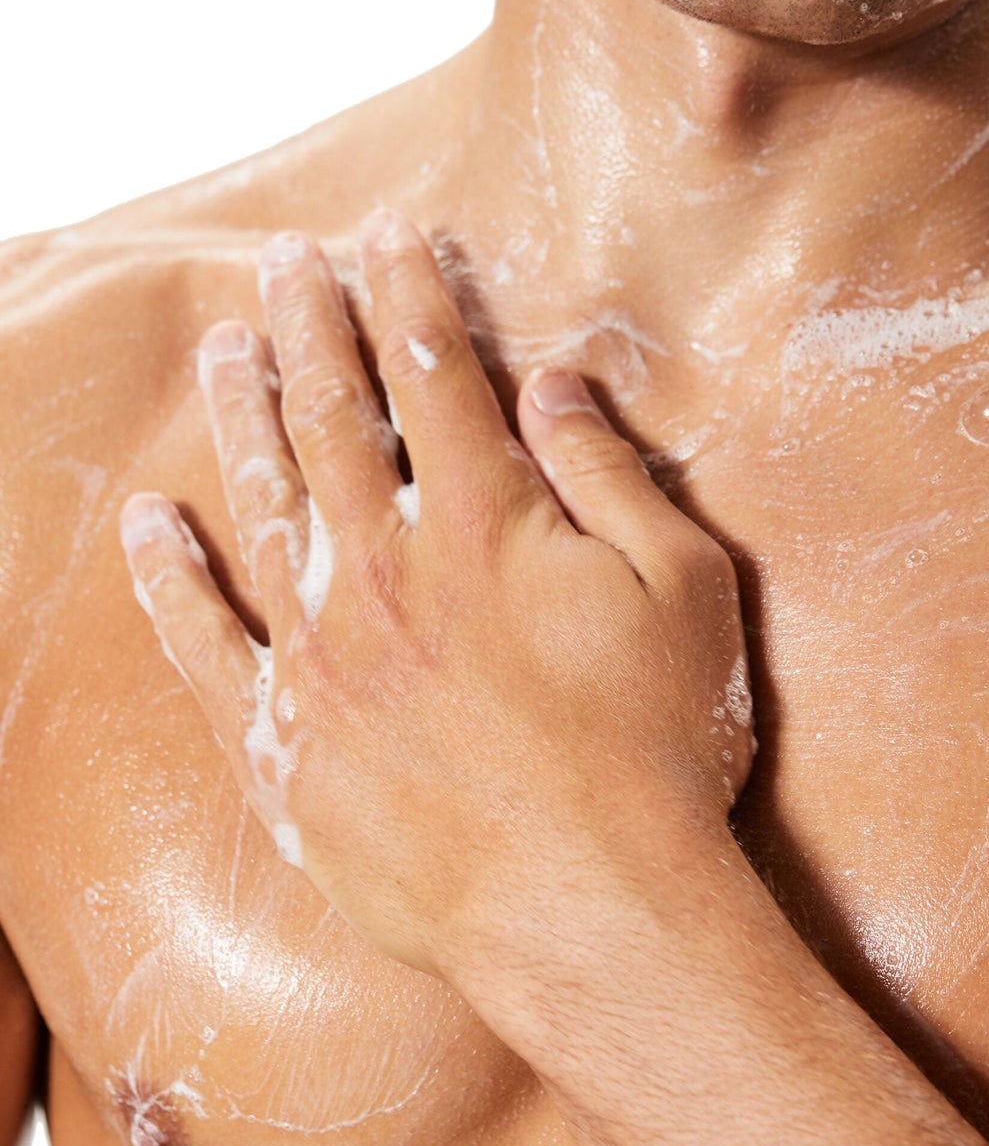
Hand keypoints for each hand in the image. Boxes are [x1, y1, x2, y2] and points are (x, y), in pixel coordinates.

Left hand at [118, 212, 755, 978]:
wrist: (588, 908)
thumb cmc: (657, 751)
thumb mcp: (684, 590)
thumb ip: (609, 475)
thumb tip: (551, 383)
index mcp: (484, 523)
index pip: (432, 374)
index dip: (408, 295)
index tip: (387, 237)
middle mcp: (384, 569)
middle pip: (330, 418)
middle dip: (308, 325)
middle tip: (284, 260)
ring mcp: (319, 657)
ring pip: (259, 504)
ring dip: (236, 415)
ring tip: (222, 347)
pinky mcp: (281, 743)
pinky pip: (201, 645)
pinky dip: (167, 579)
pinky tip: (146, 523)